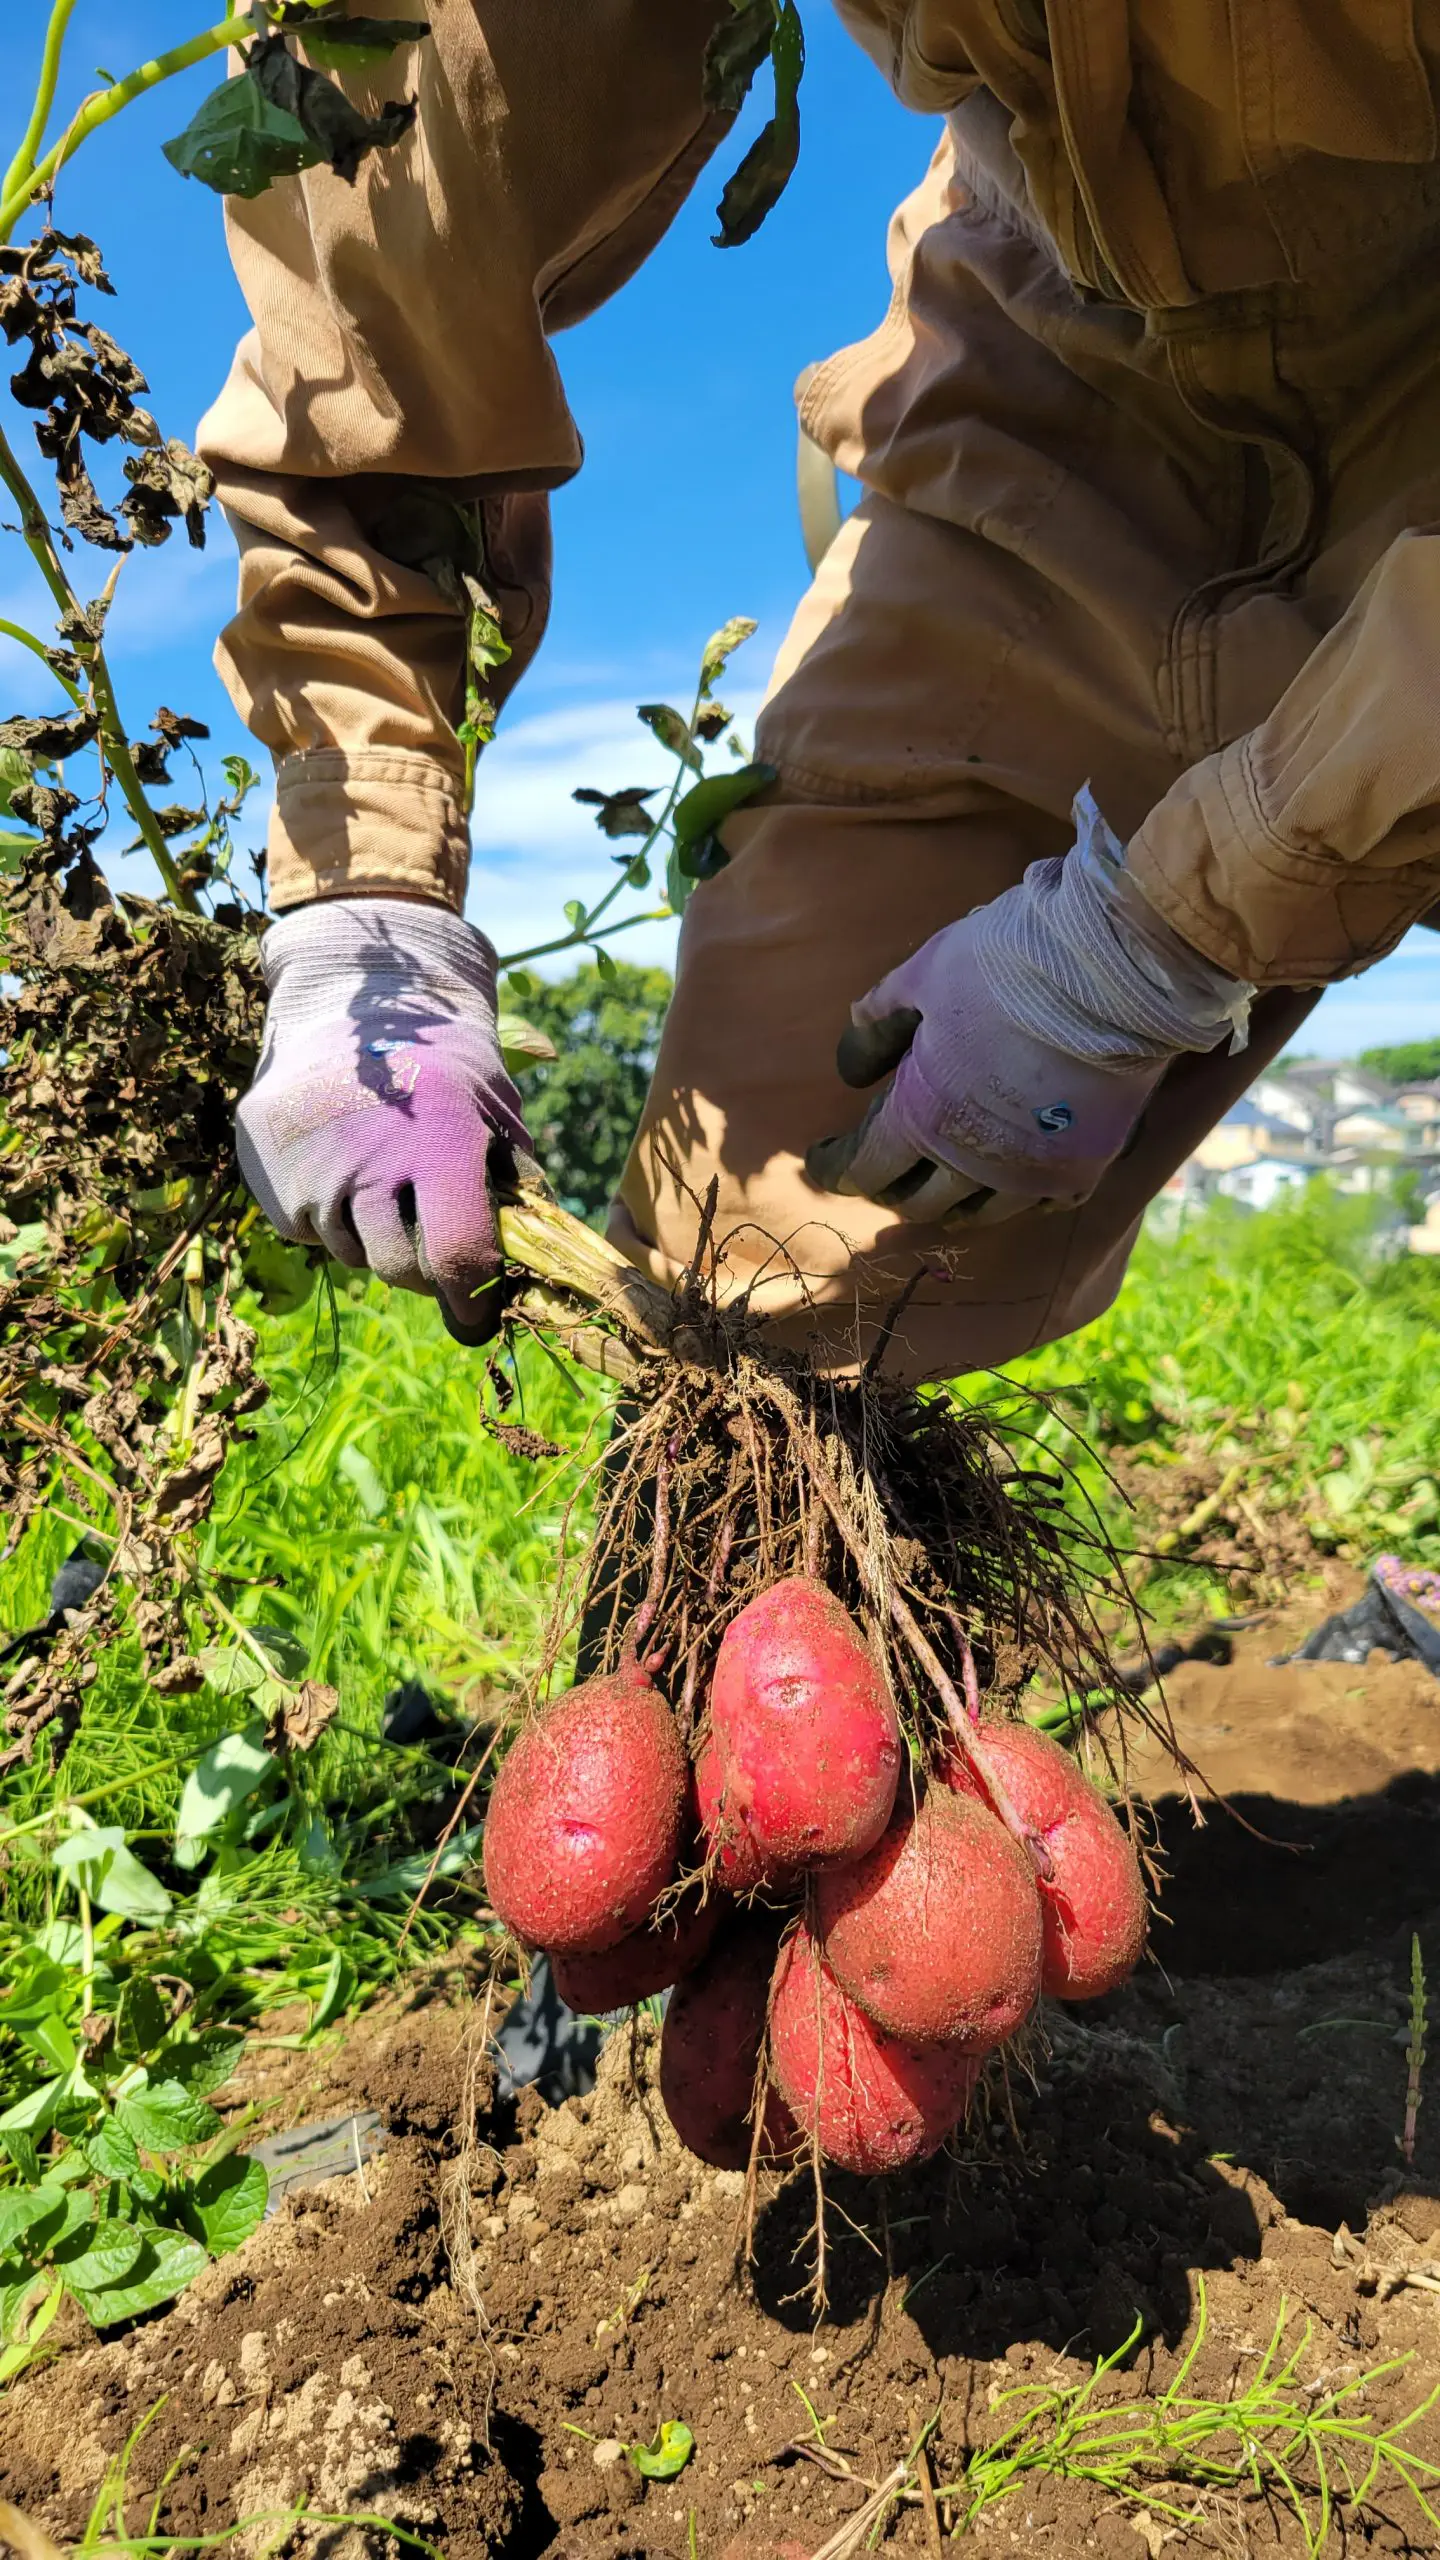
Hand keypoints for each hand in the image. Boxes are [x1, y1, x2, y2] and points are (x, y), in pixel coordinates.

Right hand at [236, 897, 530, 1341]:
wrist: (351, 1004)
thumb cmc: (443, 1065)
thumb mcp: (496, 1110)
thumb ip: (514, 1188)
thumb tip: (526, 1276)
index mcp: (438, 1142)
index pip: (456, 1255)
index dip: (473, 1299)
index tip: (479, 1315)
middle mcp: (367, 1161)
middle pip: (401, 1270)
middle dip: (427, 1273)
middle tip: (436, 1240)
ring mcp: (309, 1170)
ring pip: (353, 1254)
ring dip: (377, 1238)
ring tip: (387, 1177)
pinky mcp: (267, 1176)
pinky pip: (310, 1230)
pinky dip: (332, 1216)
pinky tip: (342, 1162)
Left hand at [807, 790, 1252, 1224]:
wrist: (1117, 969)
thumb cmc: (1007, 964)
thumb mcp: (921, 976)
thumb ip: (876, 1023)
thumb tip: (850, 1066)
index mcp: (922, 1118)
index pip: (864, 1166)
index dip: (836, 1169)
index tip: (821, 1163)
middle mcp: (973, 1164)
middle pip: (918, 1202)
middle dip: (890, 1190)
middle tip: (880, 1173)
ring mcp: (1033, 1175)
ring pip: (979, 1215)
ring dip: (950, 1205)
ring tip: (940, 1188)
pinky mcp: (1086, 1169)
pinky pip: (1040, 1204)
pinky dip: (1017, 1198)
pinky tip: (1011, 1182)